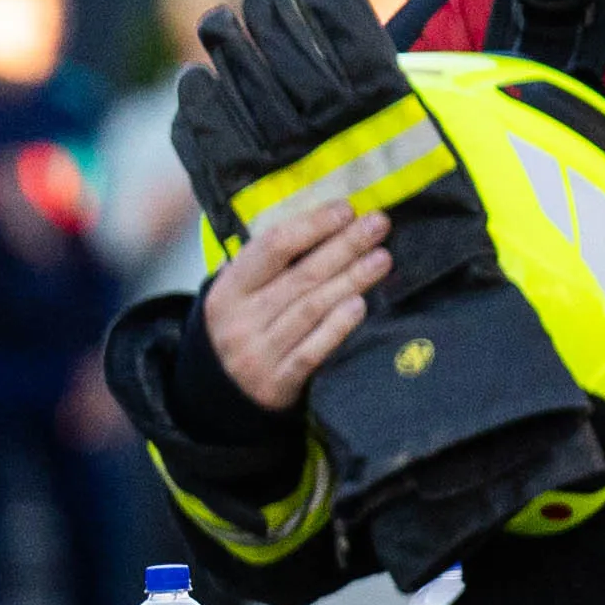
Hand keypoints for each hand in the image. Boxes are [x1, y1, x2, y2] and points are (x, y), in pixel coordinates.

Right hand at [194, 188, 393, 420]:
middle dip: (344, 246)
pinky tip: (360, 305)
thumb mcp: (240, 294)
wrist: (222, 394)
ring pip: (310, 310)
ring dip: (351, 281)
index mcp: (229, 290)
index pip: (272, 247)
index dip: (313, 225)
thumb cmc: (243, 328)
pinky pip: (312, 351)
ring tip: (382, 259)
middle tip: (378, 225)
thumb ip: (272, 265)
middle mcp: (240, 320)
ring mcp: (258, 354)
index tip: (346, 209)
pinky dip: (337, 327)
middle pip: (300, 276)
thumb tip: (331, 223)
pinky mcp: (278, 383)